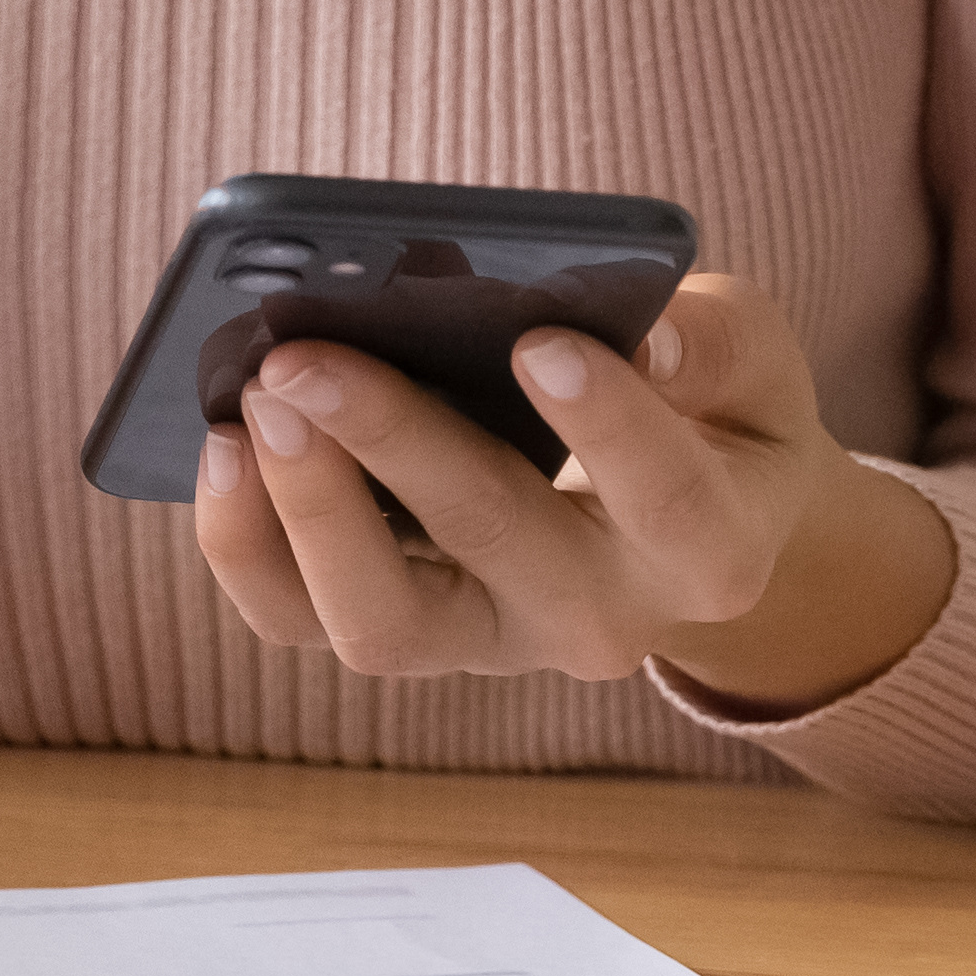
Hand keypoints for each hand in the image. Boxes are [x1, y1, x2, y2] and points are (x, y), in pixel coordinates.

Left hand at [190, 281, 957, 712]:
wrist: (681, 515)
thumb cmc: (710, 410)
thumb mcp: (753, 363)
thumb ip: (714, 342)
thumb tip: (642, 336)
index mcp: (711, 548)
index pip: (670, 501)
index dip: (609, 425)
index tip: (538, 341)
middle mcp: (601, 617)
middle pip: (498, 546)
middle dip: (394, 442)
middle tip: (304, 355)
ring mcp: (491, 640)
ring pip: (383, 623)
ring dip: (306, 509)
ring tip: (255, 399)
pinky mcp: (405, 631)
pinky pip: (303, 619)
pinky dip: (248, 543)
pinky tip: (222, 445)